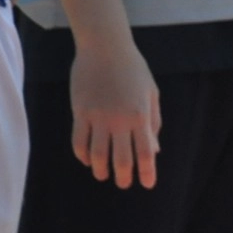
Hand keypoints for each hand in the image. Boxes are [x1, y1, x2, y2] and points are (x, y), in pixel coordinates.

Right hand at [71, 39, 161, 189]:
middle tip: (123, 184)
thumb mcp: (151, 93)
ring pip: (97, 154)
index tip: (148, 185)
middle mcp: (120, 120)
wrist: (105, 48)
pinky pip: (78, 141)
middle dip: (123, 176)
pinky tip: (87, 160)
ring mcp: (98, 117)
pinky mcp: (79, 112)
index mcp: (141, 115)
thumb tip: (154, 149)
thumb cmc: (133, 69)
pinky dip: (82, 155)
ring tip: (103, 175)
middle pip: (121, 158)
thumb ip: (153, 122)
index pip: (145, 152)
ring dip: (100, 169)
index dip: (147, 172)